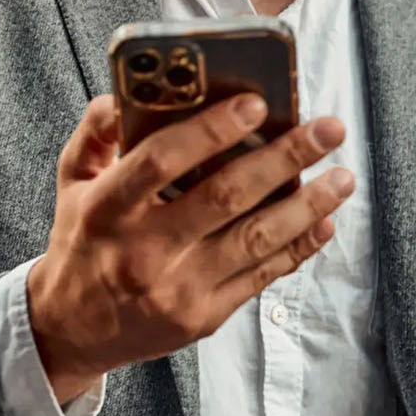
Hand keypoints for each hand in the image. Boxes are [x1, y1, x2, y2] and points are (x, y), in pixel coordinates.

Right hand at [26, 93, 353, 402]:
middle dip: (284, 157)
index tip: (256, 101)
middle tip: (328, 128)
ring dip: (307, 205)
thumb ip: (97, 130)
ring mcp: (177, 288)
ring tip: (343, 175)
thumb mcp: (72, 179)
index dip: (210, 130)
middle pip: (224, 197)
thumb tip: (131, 86)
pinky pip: (261, 276)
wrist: (74, 329)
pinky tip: (324, 220)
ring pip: (255, 239)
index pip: (161, 161)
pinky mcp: (204, 317)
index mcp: (106, 208)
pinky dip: (299, 247)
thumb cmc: (82, 240)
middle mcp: (143, 250)